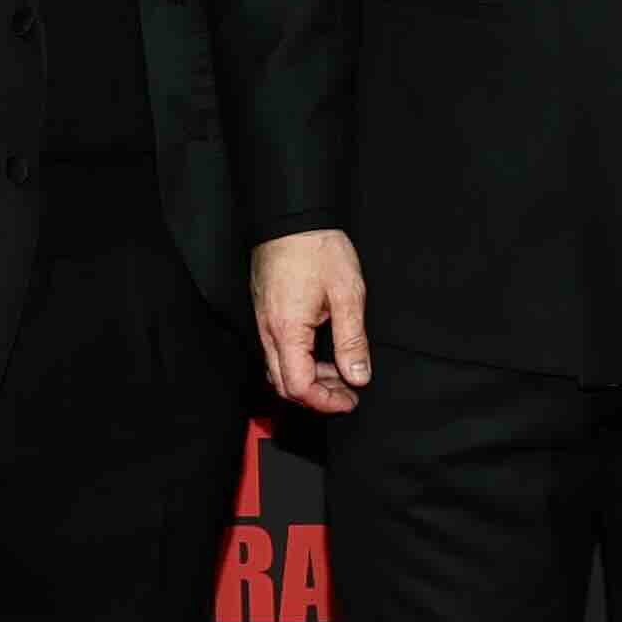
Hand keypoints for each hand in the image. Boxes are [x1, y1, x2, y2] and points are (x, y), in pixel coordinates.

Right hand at [253, 226, 371, 413]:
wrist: (292, 220)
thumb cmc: (317, 249)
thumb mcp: (347, 295)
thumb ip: (352, 340)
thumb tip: (358, 375)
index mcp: (288, 330)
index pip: (300, 386)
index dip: (326, 401)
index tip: (350, 400)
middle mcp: (269, 331)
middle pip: (285, 385)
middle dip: (318, 397)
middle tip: (348, 394)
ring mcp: (264, 323)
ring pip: (279, 370)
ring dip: (309, 380)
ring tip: (340, 375)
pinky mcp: (266, 315)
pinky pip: (278, 352)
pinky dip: (300, 363)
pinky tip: (322, 355)